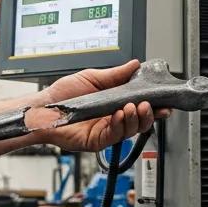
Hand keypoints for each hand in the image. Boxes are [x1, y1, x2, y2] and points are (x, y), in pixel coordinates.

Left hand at [38, 59, 168, 152]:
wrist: (43, 108)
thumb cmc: (63, 95)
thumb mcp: (93, 78)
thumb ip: (116, 74)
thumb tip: (135, 64)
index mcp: (114, 104)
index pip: (139, 107)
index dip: (153, 105)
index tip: (164, 101)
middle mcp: (112, 119)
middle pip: (139, 121)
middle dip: (149, 114)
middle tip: (149, 104)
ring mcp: (105, 131)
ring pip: (130, 130)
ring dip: (136, 119)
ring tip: (133, 107)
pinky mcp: (96, 141)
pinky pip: (114, 136)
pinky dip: (120, 125)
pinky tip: (120, 115)